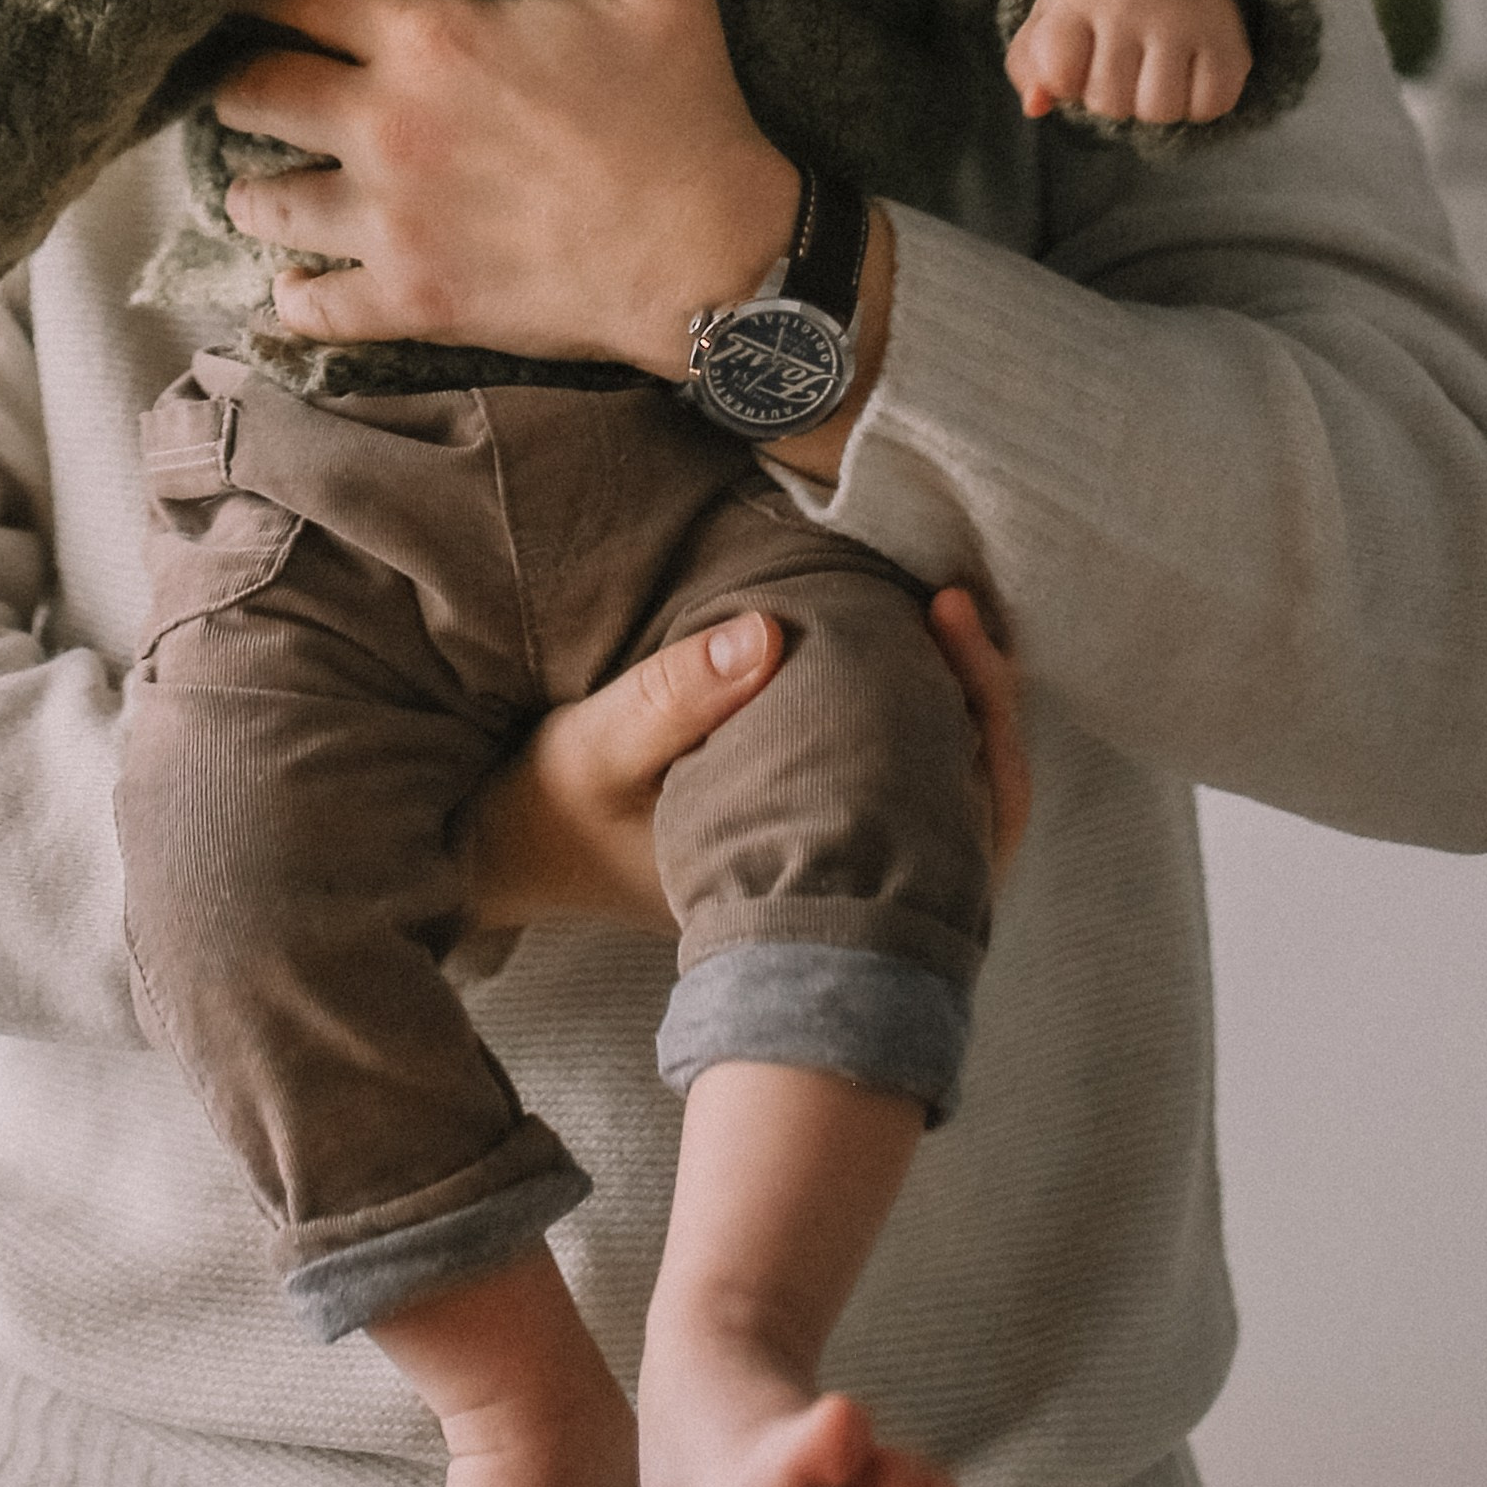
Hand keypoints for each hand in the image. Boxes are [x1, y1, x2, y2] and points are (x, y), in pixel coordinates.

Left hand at [214, 0, 799, 380]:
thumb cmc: (687, 112)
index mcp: (429, 37)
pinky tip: (306, 276)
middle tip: (256, 82)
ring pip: (259, 202)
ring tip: (274, 178)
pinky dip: (297, 293)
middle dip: (245, 83)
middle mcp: (386, 126)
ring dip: (261, 189)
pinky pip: (306, 304)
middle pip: (249, 92)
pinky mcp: (409, 300)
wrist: (712, 260)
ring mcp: (390, 222)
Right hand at [464, 583, 1030, 935]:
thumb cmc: (551, 811)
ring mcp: (817, 864)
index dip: (970, 710)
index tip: (947, 613)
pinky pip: (896, 786)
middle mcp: (825, 884)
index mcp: (793, 876)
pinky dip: (915, 720)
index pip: (939, 813)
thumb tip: (769, 633)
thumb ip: (674, 694)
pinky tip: (896, 657)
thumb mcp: (594, 748)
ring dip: (953, 705)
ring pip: (940, 798)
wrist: (506, 858)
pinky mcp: (799, 832)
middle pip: (964, 806)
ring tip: (941, 615)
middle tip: (956, 601)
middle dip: (979, 698)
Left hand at [1005, 0, 1249, 127]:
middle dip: (1112, 98)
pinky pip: (1209, 108)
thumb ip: (1027, 67)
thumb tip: (1035, 106)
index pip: (1058, 76)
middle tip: (1122, 62)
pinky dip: (1198, 103)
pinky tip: (1189, 72)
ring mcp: (1183, 20)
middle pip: (1110, 104)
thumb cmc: (1100, 8)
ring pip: (1160, 111)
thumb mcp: (1052, 23)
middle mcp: (1130, 3)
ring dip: (1155, 106)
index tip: (1074, 60)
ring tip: (1153, 70)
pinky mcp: (1229, 39)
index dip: (1065, 85)